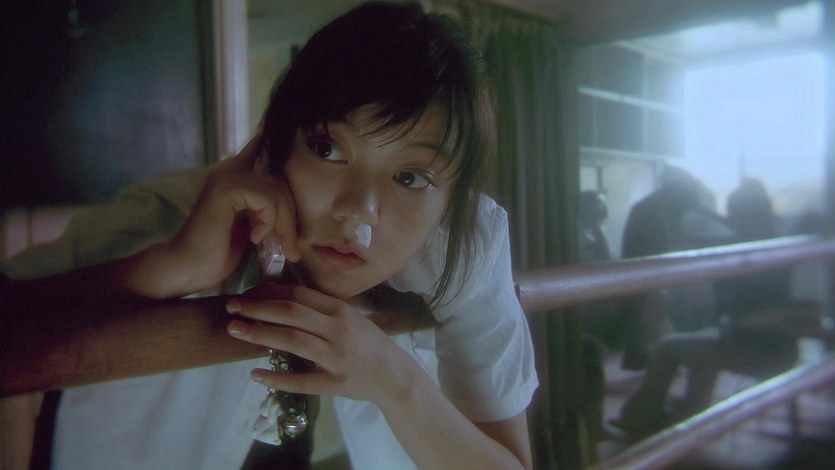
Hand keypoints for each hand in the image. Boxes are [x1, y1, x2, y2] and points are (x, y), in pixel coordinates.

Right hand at [150, 136, 299, 296]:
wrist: (188, 269)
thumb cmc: (218, 253)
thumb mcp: (250, 228)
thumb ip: (265, 211)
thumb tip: (292, 207)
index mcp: (234, 177)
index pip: (260, 146)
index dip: (273, 139)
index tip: (283, 133)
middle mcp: (228, 171)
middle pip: (280, 180)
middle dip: (290, 215)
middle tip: (289, 245)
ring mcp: (225, 178)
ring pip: (276, 191)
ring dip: (284, 223)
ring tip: (277, 245)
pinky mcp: (225, 190)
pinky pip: (266, 198)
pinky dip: (269, 221)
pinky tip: (256, 237)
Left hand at [225, 284, 421, 405]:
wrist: (394, 375)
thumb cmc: (368, 344)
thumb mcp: (349, 318)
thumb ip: (321, 309)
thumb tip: (282, 298)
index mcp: (339, 310)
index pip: (299, 295)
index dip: (268, 292)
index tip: (247, 293)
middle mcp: (337, 330)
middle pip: (291, 313)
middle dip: (258, 308)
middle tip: (232, 307)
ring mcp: (336, 357)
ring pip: (293, 341)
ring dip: (260, 334)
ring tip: (235, 330)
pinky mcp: (335, 383)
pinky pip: (302, 381)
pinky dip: (277, 378)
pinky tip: (255, 374)